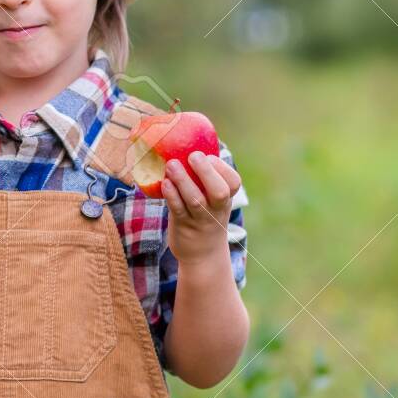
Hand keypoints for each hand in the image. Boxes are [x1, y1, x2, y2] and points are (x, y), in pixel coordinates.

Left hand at [162, 151, 241, 267]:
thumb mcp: (213, 199)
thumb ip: (205, 178)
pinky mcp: (183, 226)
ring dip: (183, 180)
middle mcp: (217, 209)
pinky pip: (178, 210)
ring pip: (195, 200)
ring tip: (171, 164)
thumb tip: (186, 143)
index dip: (220, 167)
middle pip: (219, 191)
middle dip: (206, 171)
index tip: (206, 156)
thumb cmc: (205, 215)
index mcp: (226, 198)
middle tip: (192, 155)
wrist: (203, 255)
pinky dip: (171, 196)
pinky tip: (164, 183)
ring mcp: (201, 219)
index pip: (233, 182)